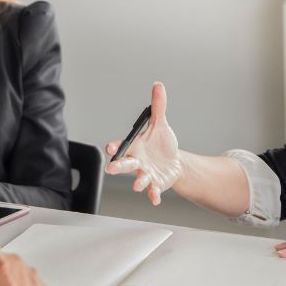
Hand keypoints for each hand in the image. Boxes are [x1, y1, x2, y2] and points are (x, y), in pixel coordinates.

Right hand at [104, 82, 182, 205]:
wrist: (174, 162)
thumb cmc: (162, 144)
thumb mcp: (160, 124)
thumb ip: (158, 107)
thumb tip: (158, 86)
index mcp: (135, 147)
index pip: (122, 147)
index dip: (115, 147)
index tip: (110, 147)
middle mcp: (137, 162)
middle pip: (125, 164)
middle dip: (118, 166)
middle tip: (111, 169)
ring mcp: (146, 174)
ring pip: (139, 178)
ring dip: (138, 182)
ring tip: (138, 186)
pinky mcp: (156, 184)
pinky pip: (153, 190)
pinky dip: (153, 195)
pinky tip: (155, 199)